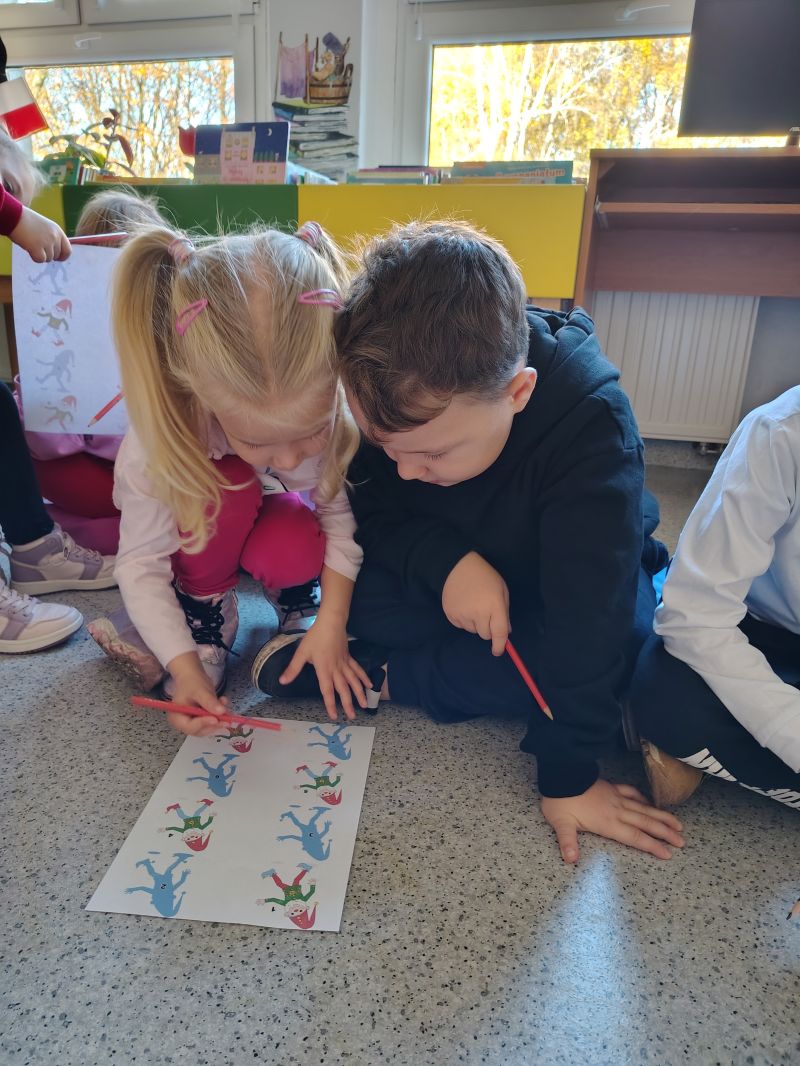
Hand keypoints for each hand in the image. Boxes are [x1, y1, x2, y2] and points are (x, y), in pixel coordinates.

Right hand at [10, 207, 70, 262]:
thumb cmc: (27, 222)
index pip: (68, 250)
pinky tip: (29, 248)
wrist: (15, 216)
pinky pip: (40, 260)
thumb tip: (56, 255)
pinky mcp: (38, 248)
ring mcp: (47, 242)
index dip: (62, 256)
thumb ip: (53, 238)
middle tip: (37, 246)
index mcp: (58, 231)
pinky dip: (35, 257)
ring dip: (40, 255)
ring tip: (32, 244)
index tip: (56, 258)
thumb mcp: (46, 227)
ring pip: (48, 259)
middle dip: (47, 254)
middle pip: (56, 256)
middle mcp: (55, 237)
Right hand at [164, 651, 229, 736]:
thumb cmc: (191, 682)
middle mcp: (185, 723)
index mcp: (177, 718)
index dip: (203, 724)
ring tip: (224, 702)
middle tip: (226, 716)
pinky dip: (221, 714)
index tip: (215, 719)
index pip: (189, 727)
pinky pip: (215, 721)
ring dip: (220, 718)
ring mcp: (195, 722)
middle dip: (214, 723)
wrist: (193, 676)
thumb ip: (209, 701)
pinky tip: (224, 701)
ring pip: (210, 727)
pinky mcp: (204, 720)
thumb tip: (221, 712)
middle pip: (201, 730)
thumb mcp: (199, 690)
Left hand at [279, 616, 371, 721]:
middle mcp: (337, 669)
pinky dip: (364, 678)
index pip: (327, 690)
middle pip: (344, 689)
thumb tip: (283, 681)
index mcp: (324, 670)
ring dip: (359, 693)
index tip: (334, 715)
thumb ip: (293, 668)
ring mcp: (345, 664)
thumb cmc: (315, 637)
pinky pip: (358, 670)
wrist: (331, 623)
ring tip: (365, 705)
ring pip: (354, 681)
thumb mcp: (301, 653)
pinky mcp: (349, 658)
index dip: (330, 704)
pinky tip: (370, 685)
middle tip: (352, 717)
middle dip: (348, 704)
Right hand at [442, 551, 509, 654]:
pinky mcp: (451, 615)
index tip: (498, 651)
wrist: (456, 566)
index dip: (500, 645)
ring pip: (473, 631)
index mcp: (494, 605)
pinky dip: (465, 620)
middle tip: (486, 613)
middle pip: (485, 635)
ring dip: (476, 624)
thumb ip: (505, 612)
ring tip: (473, 606)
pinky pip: (461, 626)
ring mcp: (463, 615)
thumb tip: (505, 632)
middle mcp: (478, 613)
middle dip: (488, 629)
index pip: (499, 633)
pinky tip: (464, 606)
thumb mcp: (501, 590)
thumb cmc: (484, 577)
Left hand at [540, 779, 684, 862]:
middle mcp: (616, 810)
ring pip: (644, 808)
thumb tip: (570, 859)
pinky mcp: (612, 788)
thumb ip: (567, 841)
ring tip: (678, 824)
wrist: (561, 774)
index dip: (652, 846)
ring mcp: (616, 797)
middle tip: (682, 841)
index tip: (668, 854)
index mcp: (607, 822)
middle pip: (646, 823)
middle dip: (665, 833)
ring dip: (662, 817)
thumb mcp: (560, 823)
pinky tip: (651, 803)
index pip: (634, 837)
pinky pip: (633, 793)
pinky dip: (644, 799)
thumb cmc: (560, 801)